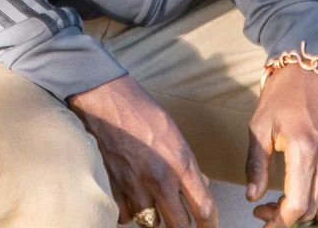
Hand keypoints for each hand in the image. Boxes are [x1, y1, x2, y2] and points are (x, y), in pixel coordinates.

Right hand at [68, 75, 217, 227]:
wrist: (106, 102)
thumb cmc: (143, 112)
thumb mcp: (175, 135)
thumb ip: (188, 165)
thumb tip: (201, 185)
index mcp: (179, 164)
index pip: (203, 209)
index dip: (210, 224)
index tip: (210, 226)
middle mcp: (159, 180)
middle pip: (178, 225)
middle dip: (183, 226)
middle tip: (184, 221)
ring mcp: (134, 186)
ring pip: (150, 222)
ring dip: (155, 217)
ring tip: (155, 204)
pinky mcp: (114, 187)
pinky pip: (126, 215)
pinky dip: (130, 212)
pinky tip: (133, 199)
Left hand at [244, 66, 317, 225]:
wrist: (311, 70)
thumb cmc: (281, 94)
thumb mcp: (259, 126)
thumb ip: (256, 164)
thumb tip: (252, 196)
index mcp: (304, 149)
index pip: (298, 203)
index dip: (279, 220)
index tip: (261, 218)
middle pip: (311, 208)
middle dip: (286, 218)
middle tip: (263, 211)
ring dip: (299, 209)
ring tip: (274, 203)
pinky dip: (311, 195)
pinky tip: (292, 188)